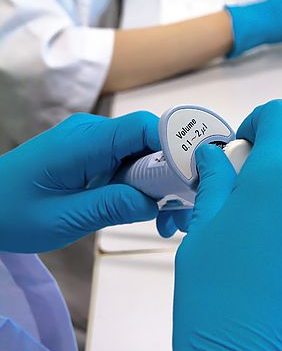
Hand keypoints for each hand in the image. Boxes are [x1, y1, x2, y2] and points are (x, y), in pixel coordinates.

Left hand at [0, 111, 170, 252]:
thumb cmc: (12, 213)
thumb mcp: (63, 218)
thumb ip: (111, 206)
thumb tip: (156, 202)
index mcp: (83, 142)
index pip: (143, 128)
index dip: (175, 146)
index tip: (194, 178)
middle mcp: (93, 134)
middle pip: (149, 142)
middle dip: (172, 175)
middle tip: (183, 213)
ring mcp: (93, 143)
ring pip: (142, 155)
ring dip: (159, 185)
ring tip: (166, 222)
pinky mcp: (93, 155)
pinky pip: (127, 164)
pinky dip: (142, 186)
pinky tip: (147, 211)